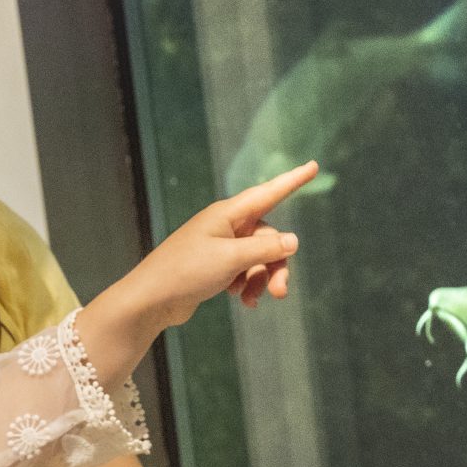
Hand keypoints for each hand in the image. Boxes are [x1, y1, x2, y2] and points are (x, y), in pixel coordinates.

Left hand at [115, 161, 314, 329]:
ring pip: (259, 259)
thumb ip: (264, 249)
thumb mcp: (231, 259)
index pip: (269, 192)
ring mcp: (221, 246)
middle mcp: (227, 226)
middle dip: (277, 265)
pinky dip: (248, 286)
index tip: (314, 165)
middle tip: (280, 292)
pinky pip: (246, 272)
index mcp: (228, 214)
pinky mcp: (217, 266)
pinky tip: (242, 301)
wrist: (152, 299)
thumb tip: (293, 240)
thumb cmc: (186, 272)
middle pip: (269, 238)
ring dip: (262, 280)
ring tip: (253, 300)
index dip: (293, 180)